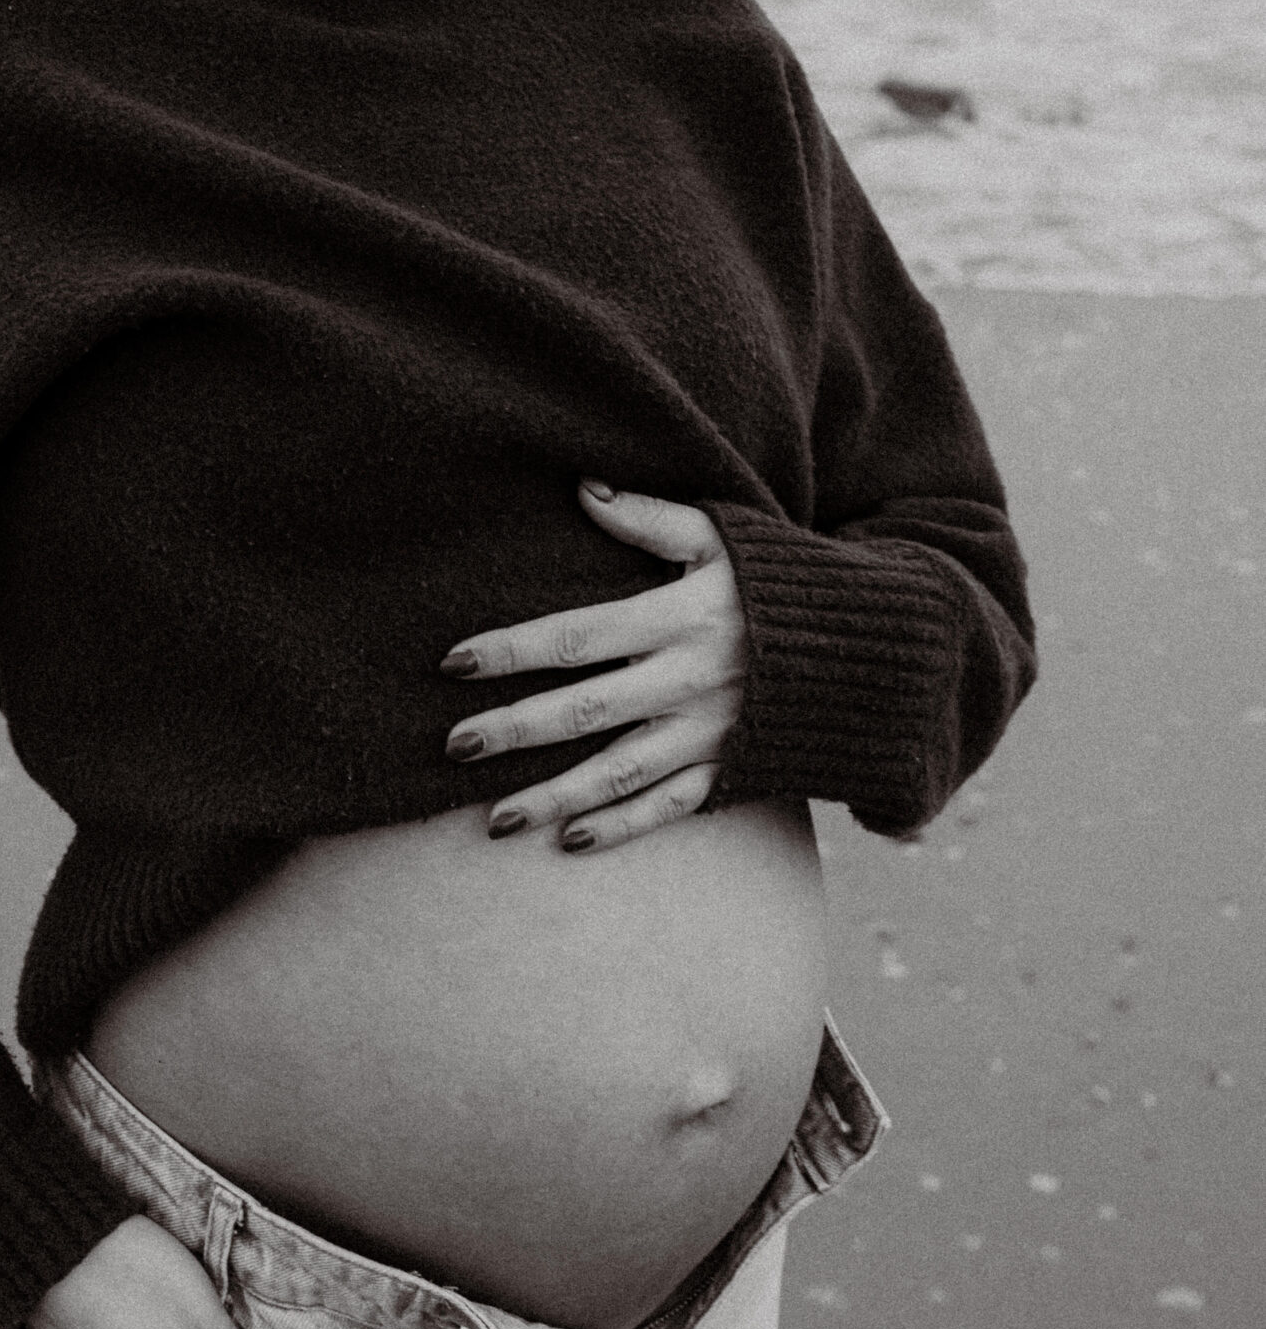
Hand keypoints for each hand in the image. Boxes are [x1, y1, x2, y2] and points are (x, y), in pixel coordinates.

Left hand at [441, 484, 745, 853]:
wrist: (873, 646)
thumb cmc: (781, 579)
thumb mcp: (723, 536)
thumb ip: (651, 518)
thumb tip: (582, 488)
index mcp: (678, 618)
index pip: (577, 636)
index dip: (513, 650)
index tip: (455, 664)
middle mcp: (688, 680)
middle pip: (586, 710)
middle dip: (515, 731)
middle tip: (454, 746)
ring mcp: (710, 731)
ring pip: (619, 772)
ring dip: (554, 796)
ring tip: (495, 819)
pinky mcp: (733, 768)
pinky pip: (671, 806)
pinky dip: (623, 826)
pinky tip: (571, 840)